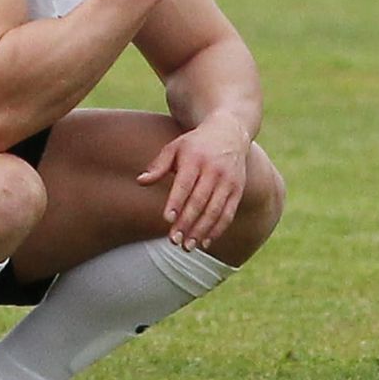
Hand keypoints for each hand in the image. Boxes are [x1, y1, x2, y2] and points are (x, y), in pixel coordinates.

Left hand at [137, 112, 250, 251]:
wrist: (229, 132)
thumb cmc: (194, 144)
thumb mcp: (174, 148)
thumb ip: (158, 165)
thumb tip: (140, 181)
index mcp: (195, 158)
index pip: (185, 183)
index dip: (176, 202)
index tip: (167, 219)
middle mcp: (214, 170)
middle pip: (200, 201)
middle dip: (187, 222)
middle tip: (174, 241)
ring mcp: (228, 181)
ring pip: (215, 210)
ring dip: (201, 231)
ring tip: (188, 247)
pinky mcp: (238, 189)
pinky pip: (228, 213)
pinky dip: (217, 229)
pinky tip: (205, 242)